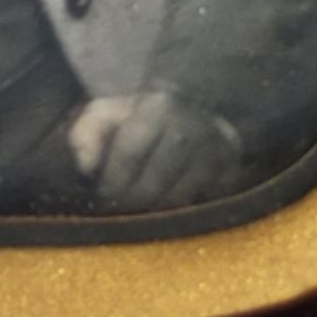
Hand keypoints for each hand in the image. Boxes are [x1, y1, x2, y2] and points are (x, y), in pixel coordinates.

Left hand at [67, 92, 240, 207]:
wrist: (191, 112)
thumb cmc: (138, 118)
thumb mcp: (105, 114)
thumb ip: (85, 133)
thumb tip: (85, 165)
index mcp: (160, 104)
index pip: (130, 153)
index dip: (112, 181)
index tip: (102, 196)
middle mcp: (194, 123)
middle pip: (155, 182)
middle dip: (131, 202)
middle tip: (118, 211)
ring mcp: (217, 148)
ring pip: (179, 199)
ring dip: (154, 212)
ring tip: (138, 212)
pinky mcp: (231, 170)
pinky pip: (202, 206)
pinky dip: (181, 213)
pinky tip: (166, 209)